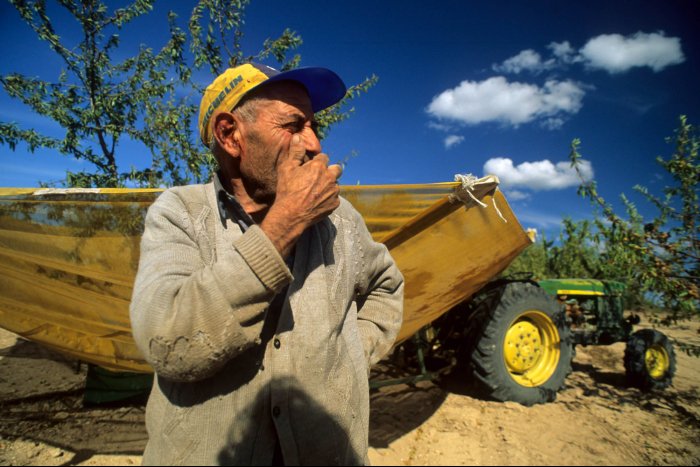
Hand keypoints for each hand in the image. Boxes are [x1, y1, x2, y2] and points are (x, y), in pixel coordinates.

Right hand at [261, 134, 341, 256]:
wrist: (291, 215)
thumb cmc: (287, 190)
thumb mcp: (287, 169)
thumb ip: (295, 152)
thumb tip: (298, 136)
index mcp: (319, 166)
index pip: (324, 157)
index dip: (318, 162)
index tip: (312, 168)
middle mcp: (330, 177)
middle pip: (337, 169)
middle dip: (330, 170)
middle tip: (319, 178)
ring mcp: (334, 191)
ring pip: (335, 184)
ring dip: (329, 185)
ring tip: (316, 192)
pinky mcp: (335, 204)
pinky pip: (334, 198)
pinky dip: (328, 199)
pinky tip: (318, 202)